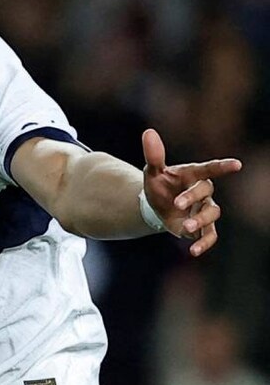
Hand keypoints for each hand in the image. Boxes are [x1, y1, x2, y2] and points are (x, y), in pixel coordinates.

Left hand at [142, 129, 241, 255]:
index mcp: (192, 175)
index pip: (209, 169)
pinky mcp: (200, 227)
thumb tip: (148, 132)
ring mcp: (204, 209)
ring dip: (200, 220)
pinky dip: (203, 243)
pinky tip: (193, 251)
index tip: (236, 165)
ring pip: (212, 214)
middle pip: (206, 192)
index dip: (222, 167)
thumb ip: (153, 155)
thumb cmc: (158, 185)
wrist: (155, 206)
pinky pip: (209, 235)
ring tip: (184, 227)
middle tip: (177, 204)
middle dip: (193, 197)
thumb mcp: (152, 171)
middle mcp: (202, 192)